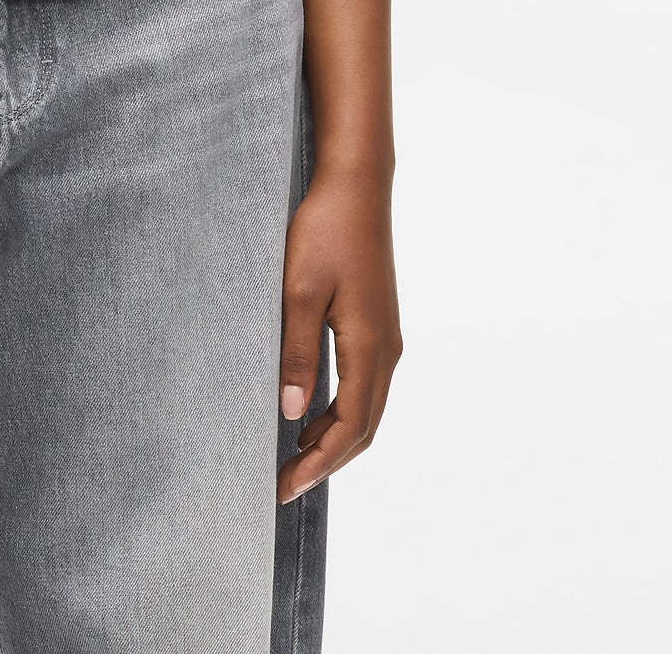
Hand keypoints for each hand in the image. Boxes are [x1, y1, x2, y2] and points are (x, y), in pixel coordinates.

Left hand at [276, 168, 401, 501]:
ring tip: (294, 457)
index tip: (285, 486)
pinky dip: (340, 411)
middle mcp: (387, 350)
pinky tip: (311, 412)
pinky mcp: (377, 324)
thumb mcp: (299, 291)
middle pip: (363, 427)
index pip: (349, 427)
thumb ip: (296, 352)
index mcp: (370, 347)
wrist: (356, 186)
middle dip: (326, 462)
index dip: (318, 463)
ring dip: (334, 438)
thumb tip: (291, 412)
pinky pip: (364, 385)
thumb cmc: (326, 231)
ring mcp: (385, 337)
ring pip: (366, 408)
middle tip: (284, 483)